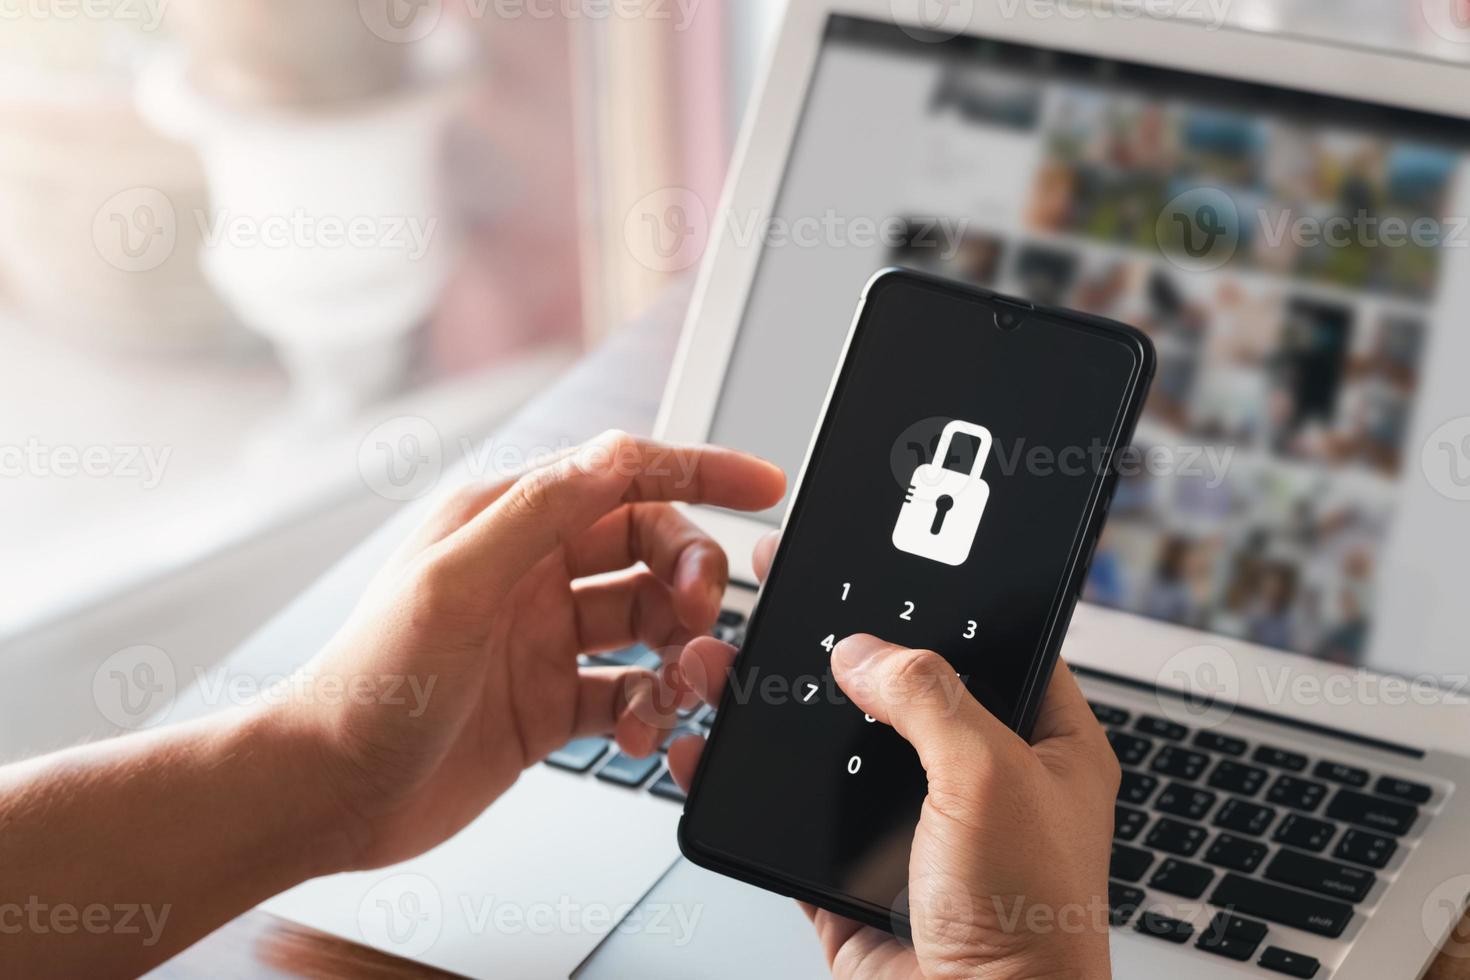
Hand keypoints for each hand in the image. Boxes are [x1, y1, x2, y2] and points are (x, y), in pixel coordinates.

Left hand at [283, 431, 784, 869]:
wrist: (329, 794)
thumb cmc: (369, 685)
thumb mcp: (454, 584)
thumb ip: (538, 514)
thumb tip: (616, 453)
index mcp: (507, 523)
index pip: (622, 474)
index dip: (700, 471)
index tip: (765, 485)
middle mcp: (531, 574)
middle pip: (649, 548)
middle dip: (690, 575)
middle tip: (701, 614)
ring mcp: (544, 641)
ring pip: (650, 622)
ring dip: (678, 650)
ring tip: (677, 684)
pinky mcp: (551, 703)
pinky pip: (631, 691)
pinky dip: (651, 709)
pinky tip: (640, 732)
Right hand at [668, 532, 1118, 979]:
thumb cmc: (1033, 930)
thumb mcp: (990, 780)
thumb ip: (927, 697)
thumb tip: (867, 651)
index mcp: (1042, 745)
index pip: (994, 644)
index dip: (942, 599)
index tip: (885, 557)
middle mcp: (979, 779)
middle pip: (897, 688)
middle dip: (835, 646)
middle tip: (784, 593)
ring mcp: (912, 823)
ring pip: (836, 746)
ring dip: (781, 708)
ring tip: (731, 661)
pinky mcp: (852, 869)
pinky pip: (791, 810)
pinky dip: (746, 779)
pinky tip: (715, 747)